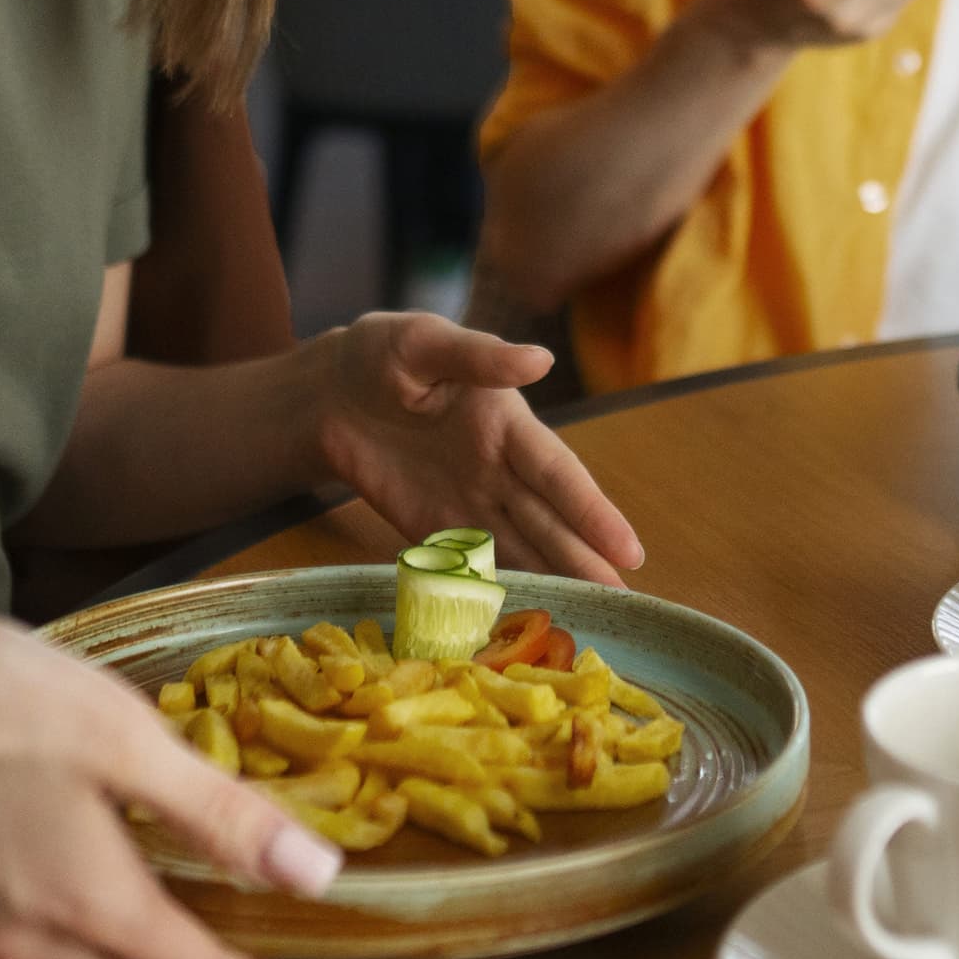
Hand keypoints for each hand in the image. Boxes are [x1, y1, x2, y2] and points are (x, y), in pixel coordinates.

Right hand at [0, 620, 330, 958]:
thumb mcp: (119, 738)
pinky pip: (16, 936)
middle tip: (231, 935)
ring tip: (157, 899)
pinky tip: (63, 866)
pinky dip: (62, 923)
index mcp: (93, 907)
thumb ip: (215, 809)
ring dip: (122, 948)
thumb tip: (311, 872)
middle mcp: (31, 938)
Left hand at [310, 313, 646, 584]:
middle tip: (623, 602)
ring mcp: (468, 503)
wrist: (329, 395)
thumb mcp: (424, 342)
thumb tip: (539, 359)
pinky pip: (473, 564)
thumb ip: (479, 356)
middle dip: (586, 561)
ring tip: (592, 615)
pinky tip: (526, 616)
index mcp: (507, 422)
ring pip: (521, 548)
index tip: (628, 551)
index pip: (558, 474)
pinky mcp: (434, 529)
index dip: (593, 513)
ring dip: (554, 581)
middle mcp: (499, 469)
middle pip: (549, 522)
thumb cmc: (383, 353)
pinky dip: (500, 590)